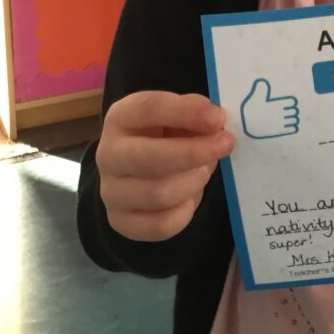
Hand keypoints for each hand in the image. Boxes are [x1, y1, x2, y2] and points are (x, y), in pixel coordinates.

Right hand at [96, 91, 234, 241]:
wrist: (135, 171)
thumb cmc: (163, 135)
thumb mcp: (176, 115)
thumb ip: (194, 112)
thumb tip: (214, 121)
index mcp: (121, 118)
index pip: (148, 109)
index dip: (185, 112)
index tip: (218, 118)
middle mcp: (108, 154)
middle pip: (148, 158)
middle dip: (194, 153)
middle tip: (225, 145)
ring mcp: (111, 192)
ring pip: (158, 194)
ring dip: (194, 181)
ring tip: (205, 170)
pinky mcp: (121, 222)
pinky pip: (161, 225)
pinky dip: (185, 211)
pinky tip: (190, 196)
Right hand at [240, 78, 300, 138]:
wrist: (245, 126)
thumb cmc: (250, 111)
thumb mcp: (254, 98)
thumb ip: (260, 90)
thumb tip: (262, 81)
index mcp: (275, 104)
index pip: (291, 102)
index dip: (291, 102)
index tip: (289, 102)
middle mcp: (279, 113)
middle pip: (294, 111)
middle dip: (293, 110)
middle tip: (290, 111)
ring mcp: (279, 122)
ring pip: (293, 119)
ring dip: (293, 119)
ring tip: (290, 118)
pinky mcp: (279, 131)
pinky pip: (291, 128)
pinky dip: (292, 127)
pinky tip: (291, 126)